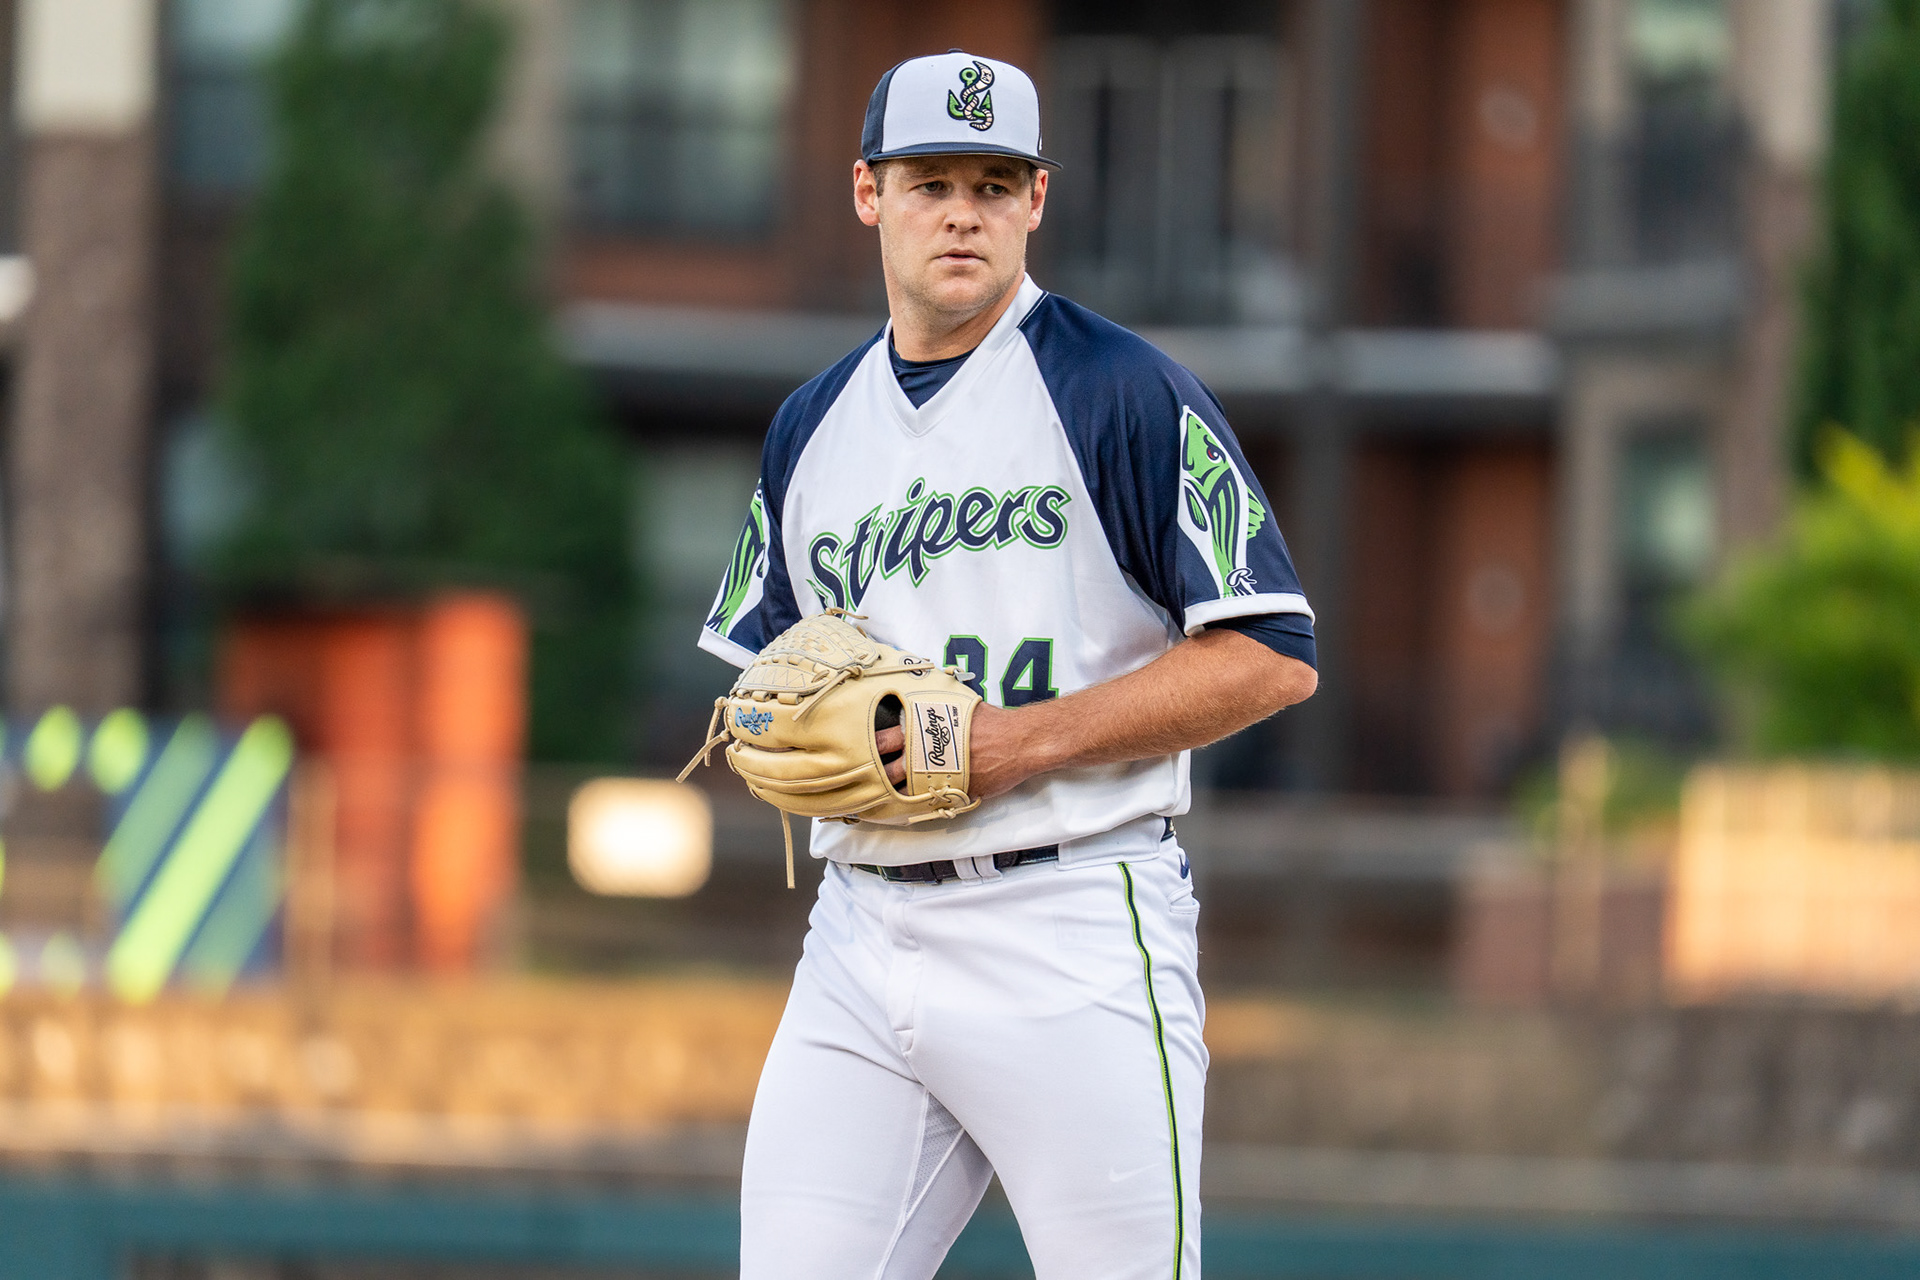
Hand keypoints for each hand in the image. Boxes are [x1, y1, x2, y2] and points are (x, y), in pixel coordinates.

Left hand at [875, 701, 1045, 800]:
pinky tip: (903, 812)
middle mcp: (927, 753)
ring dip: (890, 796)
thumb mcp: (954, 706)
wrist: (1017, 741)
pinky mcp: (953, 792)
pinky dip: (914, 807)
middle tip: (860, 785)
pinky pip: (928, 802)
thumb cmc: (989, 722)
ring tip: (872, 804)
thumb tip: (915, 712)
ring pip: (904, 790)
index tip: (855, 758)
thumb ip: (931, 714)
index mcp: (923, 729)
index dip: (868, 752)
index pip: (885, 741)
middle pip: (889, 770)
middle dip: (874, 778)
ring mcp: (939, 775)